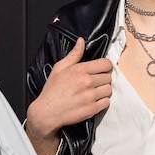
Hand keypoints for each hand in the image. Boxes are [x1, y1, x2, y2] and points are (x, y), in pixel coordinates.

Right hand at [26, 37, 112, 154]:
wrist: (46, 113)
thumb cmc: (52, 90)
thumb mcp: (59, 68)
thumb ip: (74, 54)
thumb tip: (81, 41)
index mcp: (80, 70)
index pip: (106, 64)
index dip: (105, 66)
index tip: (101, 69)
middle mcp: (87, 82)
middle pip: (108, 77)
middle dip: (103, 78)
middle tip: (95, 82)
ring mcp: (90, 96)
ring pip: (109, 89)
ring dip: (104, 90)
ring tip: (94, 91)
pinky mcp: (91, 109)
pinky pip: (106, 102)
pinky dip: (102, 102)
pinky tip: (93, 101)